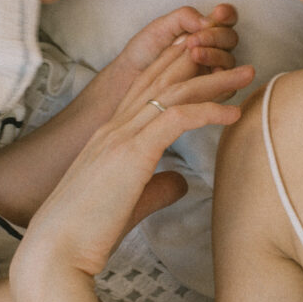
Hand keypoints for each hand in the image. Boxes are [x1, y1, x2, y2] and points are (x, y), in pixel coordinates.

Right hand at [14, 54, 254, 278]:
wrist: (55, 251)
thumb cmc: (85, 234)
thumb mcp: (128, 203)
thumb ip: (156, 187)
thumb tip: (182, 181)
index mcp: (108, 135)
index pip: (144, 87)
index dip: (172, 66)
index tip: (200, 53)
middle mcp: (113, 128)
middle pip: (162, 80)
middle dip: (199, 61)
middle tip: (231, 50)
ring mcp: (120, 137)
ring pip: (174, 92)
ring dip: (214, 81)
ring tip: (247, 73)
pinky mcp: (132, 153)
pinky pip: (176, 118)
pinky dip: (207, 111)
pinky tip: (232, 113)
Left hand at [118, 3, 238, 76]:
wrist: (130, 77)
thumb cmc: (144, 51)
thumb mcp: (161, 27)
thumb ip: (184, 18)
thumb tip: (209, 20)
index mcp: (203, 29)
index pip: (226, 18)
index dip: (227, 15)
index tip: (218, 13)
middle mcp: (212, 48)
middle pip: (230, 38)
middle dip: (215, 36)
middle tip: (194, 40)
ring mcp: (213, 70)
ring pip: (229, 61)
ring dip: (214, 54)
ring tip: (193, 54)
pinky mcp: (212, 91)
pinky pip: (226, 85)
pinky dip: (219, 77)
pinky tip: (206, 73)